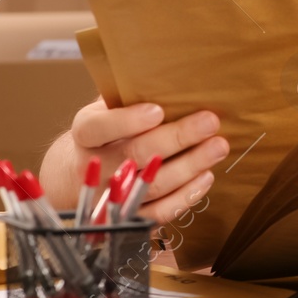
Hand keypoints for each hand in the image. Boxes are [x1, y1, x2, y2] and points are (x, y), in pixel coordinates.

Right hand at [65, 98, 228, 223]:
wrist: (80, 177)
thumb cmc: (105, 135)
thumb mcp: (106, 110)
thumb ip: (129, 97)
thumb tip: (171, 78)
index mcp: (85, 135)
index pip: (98, 128)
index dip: (127, 121)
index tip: (158, 111)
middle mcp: (93, 168)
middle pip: (134, 155)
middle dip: (176, 138)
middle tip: (209, 122)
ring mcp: (110, 197)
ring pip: (151, 184)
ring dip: (190, 166)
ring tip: (218, 147)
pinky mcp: (128, 219)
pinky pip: (158, 212)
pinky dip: (185, 196)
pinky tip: (206, 177)